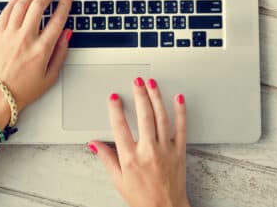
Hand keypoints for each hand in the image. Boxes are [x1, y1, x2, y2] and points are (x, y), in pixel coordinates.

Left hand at [0, 0, 71, 125]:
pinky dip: (13, 1)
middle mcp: (25, 39)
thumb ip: (61, 52)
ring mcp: (9, 35)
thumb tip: (66, 34)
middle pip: (38, 6)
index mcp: (41, 49)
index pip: (57, 19)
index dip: (64, 5)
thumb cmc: (23, 89)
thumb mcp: (50, 76)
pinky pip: (6, 12)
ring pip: (21, 5)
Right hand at [89, 78, 189, 206]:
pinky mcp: (179, 151)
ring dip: (156, 97)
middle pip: (144, 116)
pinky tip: (178, 98)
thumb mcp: (118, 181)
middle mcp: (148, 151)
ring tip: (152, 83)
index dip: (116, 109)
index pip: (120, 127)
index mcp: (131, 158)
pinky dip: (180, 112)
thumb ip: (107, 159)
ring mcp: (166, 149)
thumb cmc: (142, 198)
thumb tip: (95, 144)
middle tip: (136, 81)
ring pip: (162, 117)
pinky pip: (181, 128)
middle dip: (139, 95)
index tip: (114, 97)